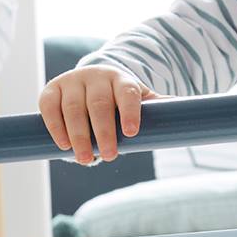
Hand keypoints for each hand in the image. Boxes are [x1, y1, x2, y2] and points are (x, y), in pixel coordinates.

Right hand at [38, 65, 159, 163]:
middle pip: (99, 104)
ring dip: (78, 135)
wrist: (89, 83)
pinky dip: (55, 126)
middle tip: (110, 156)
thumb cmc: (118, 100)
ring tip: (85, 159)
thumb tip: (186, 113)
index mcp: (121, 81)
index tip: (131, 133)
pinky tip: (63, 145)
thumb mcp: (139, 101)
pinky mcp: (51, 90)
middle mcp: (95, 77)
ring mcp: (72, 82)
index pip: (127, 93)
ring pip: (73, 108)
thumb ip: (156, 108)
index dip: (130, 112)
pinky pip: (50, 107)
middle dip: (104, 132)